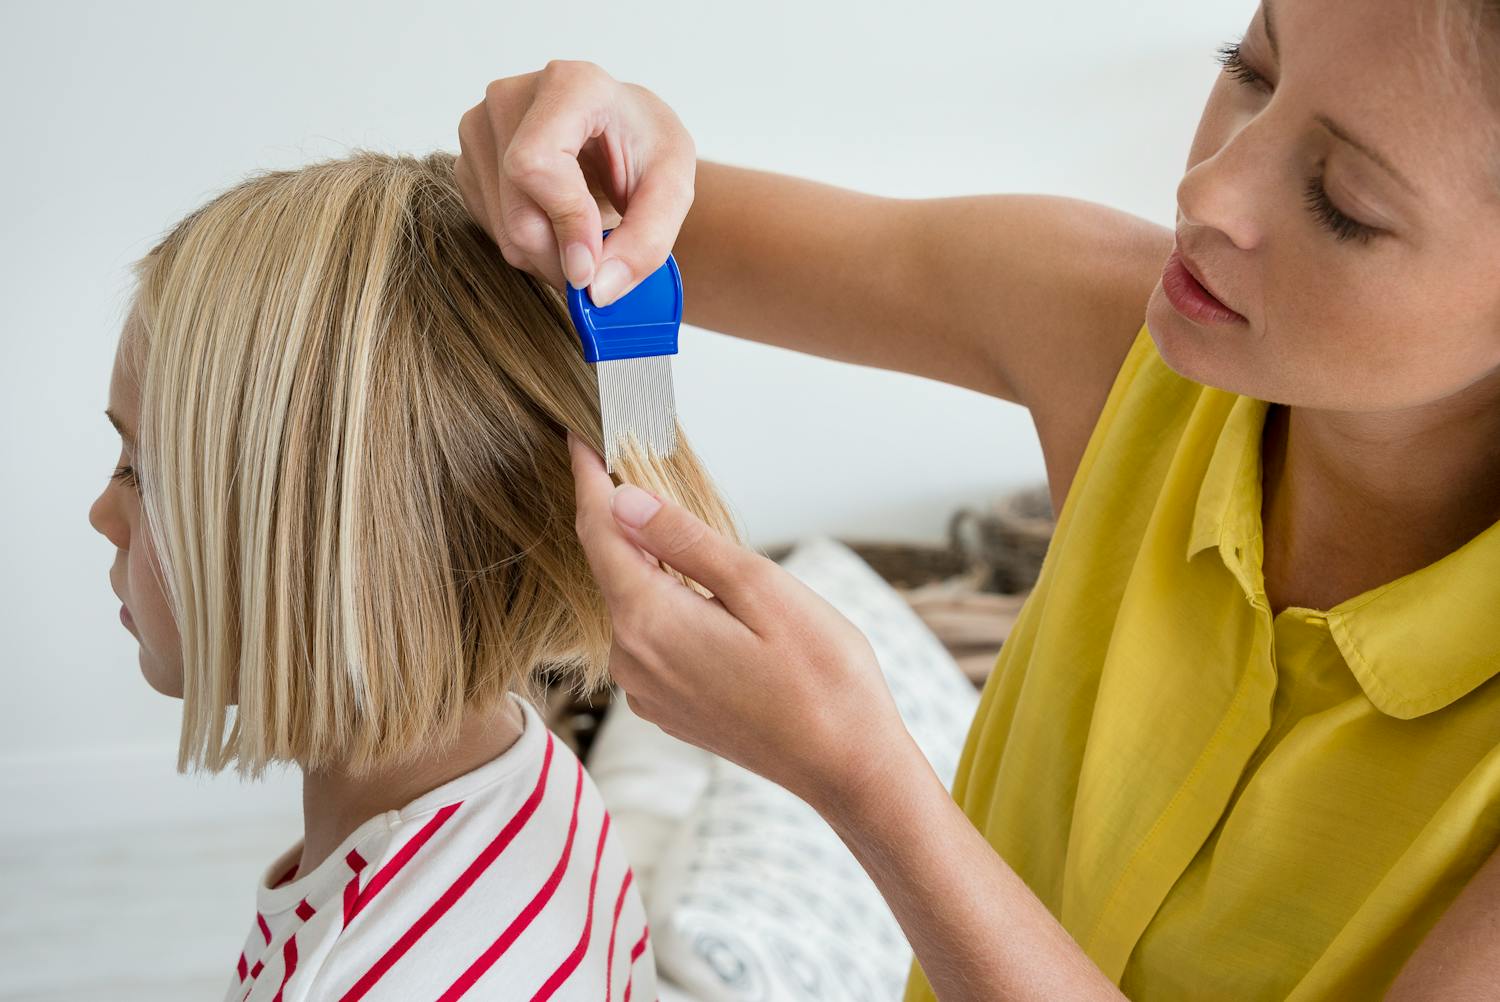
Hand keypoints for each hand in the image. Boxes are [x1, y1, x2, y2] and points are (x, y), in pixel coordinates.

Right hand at [455, 61, 696, 306]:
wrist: (619, 134)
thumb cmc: (646, 148)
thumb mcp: (672, 188)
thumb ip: (646, 240)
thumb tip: (598, 290)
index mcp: (570, 85)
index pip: (537, 165)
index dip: (565, 223)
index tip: (592, 268)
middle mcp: (512, 98)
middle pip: (518, 210)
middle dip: (562, 259)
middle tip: (599, 272)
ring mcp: (481, 129)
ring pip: (503, 231)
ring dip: (549, 259)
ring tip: (586, 243)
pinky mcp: (468, 162)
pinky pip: (492, 230)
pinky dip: (530, 249)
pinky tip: (558, 227)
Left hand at [567, 432, 915, 817]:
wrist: (847, 767)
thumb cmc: (821, 678)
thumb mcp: (760, 589)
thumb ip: (685, 542)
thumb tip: (625, 501)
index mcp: (649, 622)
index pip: (598, 532)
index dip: (587, 481)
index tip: (579, 439)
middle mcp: (632, 661)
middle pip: (613, 568)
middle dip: (628, 521)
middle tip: (649, 470)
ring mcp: (648, 691)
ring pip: (636, 605)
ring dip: (655, 567)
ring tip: (697, 540)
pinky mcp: (669, 708)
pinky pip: (653, 640)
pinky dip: (669, 607)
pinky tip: (712, 601)